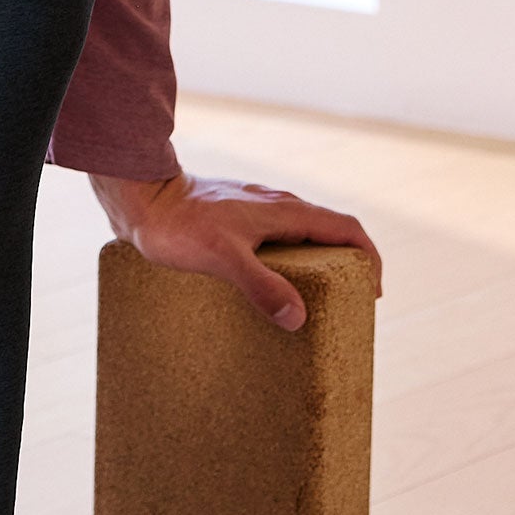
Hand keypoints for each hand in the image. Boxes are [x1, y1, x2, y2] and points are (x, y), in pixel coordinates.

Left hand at [89, 168, 381, 330]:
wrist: (140, 196)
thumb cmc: (178, 225)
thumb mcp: (222, 258)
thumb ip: (260, 286)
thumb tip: (298, 317)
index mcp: (285, 211)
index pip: (347, 228)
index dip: (370, 258)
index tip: (374, 292)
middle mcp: (278, 206)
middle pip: (329, 233)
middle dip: (346, 266)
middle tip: (347, 306)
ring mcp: (256, 209)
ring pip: (302, 236)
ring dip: (317, 264)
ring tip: (313, 303)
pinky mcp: (236, 218)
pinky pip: (277, 239)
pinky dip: (288, 262)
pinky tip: (270, 286)